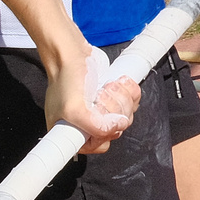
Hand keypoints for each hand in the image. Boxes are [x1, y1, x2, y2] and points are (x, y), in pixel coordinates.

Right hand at [44, 37, 139, 154]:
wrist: (72, 53)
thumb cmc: (65, 79)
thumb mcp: (73, 109)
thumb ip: (95, 127)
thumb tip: (117, 128)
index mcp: (74, 133)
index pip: (98, 145)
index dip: (104, 132)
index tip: (98, 114)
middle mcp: (89, 125)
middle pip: (116, 129)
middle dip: (112, 108)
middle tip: (100, 95)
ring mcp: (104, 111)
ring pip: (127, 115)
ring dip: (121, 97)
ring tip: (106, 86)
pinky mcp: (115, 99)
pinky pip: (133, 101)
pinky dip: (129, 90)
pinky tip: (118, 82)